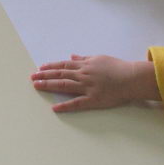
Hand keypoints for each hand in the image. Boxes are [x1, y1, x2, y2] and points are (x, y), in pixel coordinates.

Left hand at [30, 55, 159, 112]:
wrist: (131, 77)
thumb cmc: (118, 67)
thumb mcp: (100, 58)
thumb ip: (85, 58)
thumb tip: (72, 57)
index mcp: (85, 65)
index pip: (64, 66)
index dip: (51, 67)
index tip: (40, 68)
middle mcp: (83, 75)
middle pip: (60, 75)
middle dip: (45, 76)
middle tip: (32, 77)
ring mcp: (87, 87)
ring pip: (64, 86)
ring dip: (49, 86)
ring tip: (37, 86)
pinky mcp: (93, 99)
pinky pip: (76, 103)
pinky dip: (65, 105)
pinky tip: (54, 108)